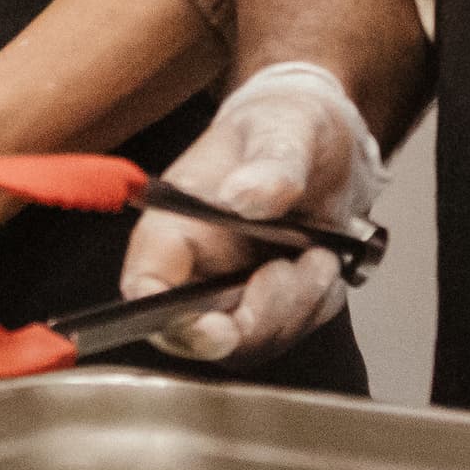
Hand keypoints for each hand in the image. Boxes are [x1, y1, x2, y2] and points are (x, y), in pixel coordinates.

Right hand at [121, 61, 378, 364]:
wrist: (322, 142)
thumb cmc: (284, 126)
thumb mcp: (285, 129)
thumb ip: (271, 162)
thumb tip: (246, 198)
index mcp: (174, 223)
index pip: (146, 287)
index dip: (169, 320)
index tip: (217, 328)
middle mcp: (192, 266)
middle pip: (199, 334)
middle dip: (256, 319)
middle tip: (293, 272)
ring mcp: (227, 292)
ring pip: (249, 342)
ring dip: (296, 306)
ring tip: (319, 253)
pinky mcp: (263, 306)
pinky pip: (288, 334)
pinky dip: (315, 305)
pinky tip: (323, 262)